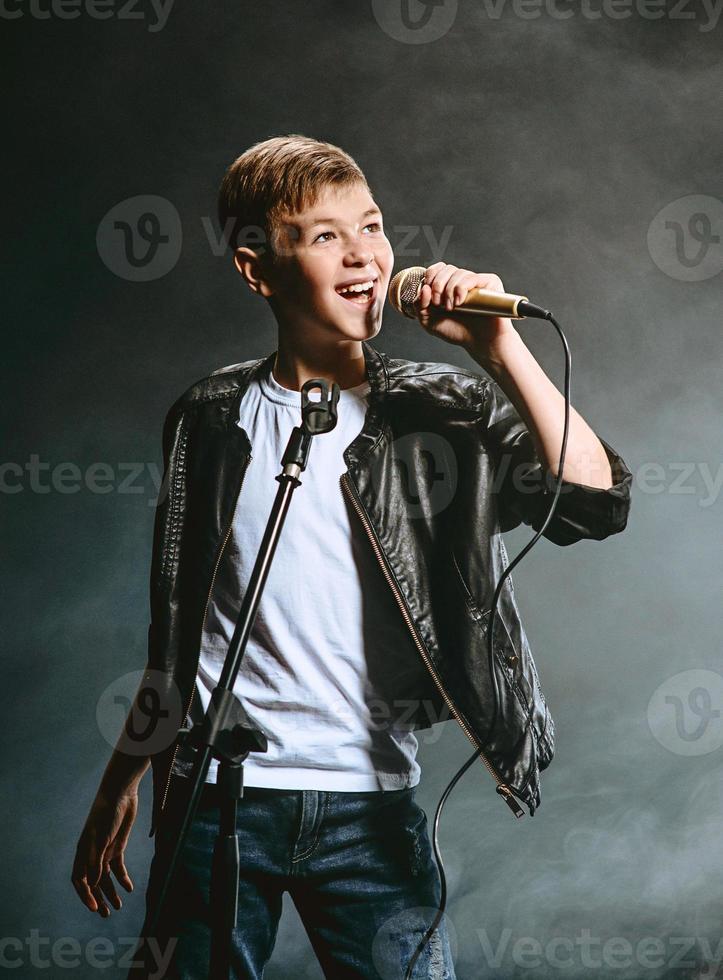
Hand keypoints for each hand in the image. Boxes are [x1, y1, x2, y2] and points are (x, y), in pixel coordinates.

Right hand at [71, 789, 137, 916]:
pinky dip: (123, 878)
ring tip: (119, 907)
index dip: (86, 895)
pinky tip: (129, 888)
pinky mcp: (118, 846)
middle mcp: (92, 854)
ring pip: (107, 877)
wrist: (120, 794)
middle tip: (107, 914)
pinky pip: (119, 866)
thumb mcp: (100, 839)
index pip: (80, 880)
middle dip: (99, 898)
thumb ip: (96, 861)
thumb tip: (94, 884)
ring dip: (111, 892)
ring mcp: (105, 850)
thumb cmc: (106, 814)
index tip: (95, 908)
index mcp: (83, 853)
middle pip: (94, 882)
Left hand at [413, 263, 518, 362]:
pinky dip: (460, 289)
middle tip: (439, 304)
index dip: (430, 277)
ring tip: (452, 308)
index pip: (437, 268)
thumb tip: (424, 288)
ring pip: (458, 273)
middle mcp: (462, 281)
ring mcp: (476, 281)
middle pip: (446, 268)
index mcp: (449, 285)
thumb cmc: (458, 332)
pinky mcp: (490, 282)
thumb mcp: (430, 322)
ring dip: (449, 291)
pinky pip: (471, 278)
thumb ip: (420, 306)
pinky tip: (460, 302)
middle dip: (437, 286)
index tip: (429, 295)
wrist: (480, 343)